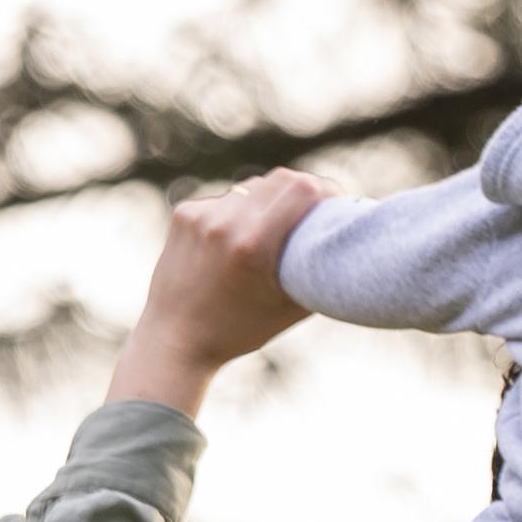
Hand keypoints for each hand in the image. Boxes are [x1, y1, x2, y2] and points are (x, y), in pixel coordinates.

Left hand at [102, 169, 334, 417]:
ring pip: (251, 188)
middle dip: (302, 188)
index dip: (326, 189)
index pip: (302, 188)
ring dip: (268, 200)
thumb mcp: (291, 307)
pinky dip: (238, 212)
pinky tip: (236, 237)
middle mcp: (225, 224)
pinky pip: (225, 200)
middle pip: (280, 179)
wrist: (175, 341)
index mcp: (254, 246)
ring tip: (273, 226)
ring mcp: (201, 216)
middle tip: (312, 206)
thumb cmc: (240, 330)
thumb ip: (320, 271)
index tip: (334, 201)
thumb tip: (347, 240)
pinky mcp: (184, 214)